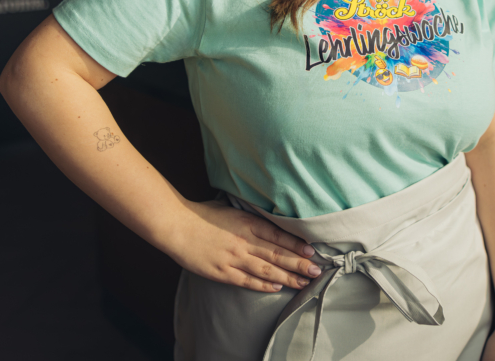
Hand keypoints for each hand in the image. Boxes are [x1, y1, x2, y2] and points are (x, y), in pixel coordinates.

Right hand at [165, 199, 321, 292]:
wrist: (177, 226)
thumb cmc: (203, 214)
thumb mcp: (232, 209)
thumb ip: (250, 216)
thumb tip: (269, 218)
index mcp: (247, 223)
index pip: (279, 236)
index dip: (297, 245)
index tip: (313, 251)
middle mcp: (244, 241)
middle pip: (278, 255)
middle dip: (300, 263)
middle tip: (317, 270)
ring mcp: (233, 258)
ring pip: (267, 270)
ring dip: (288, 276)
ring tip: (304, 281)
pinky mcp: (222, 272)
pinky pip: (247, 280)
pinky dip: (264, 284)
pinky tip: (277, 286)